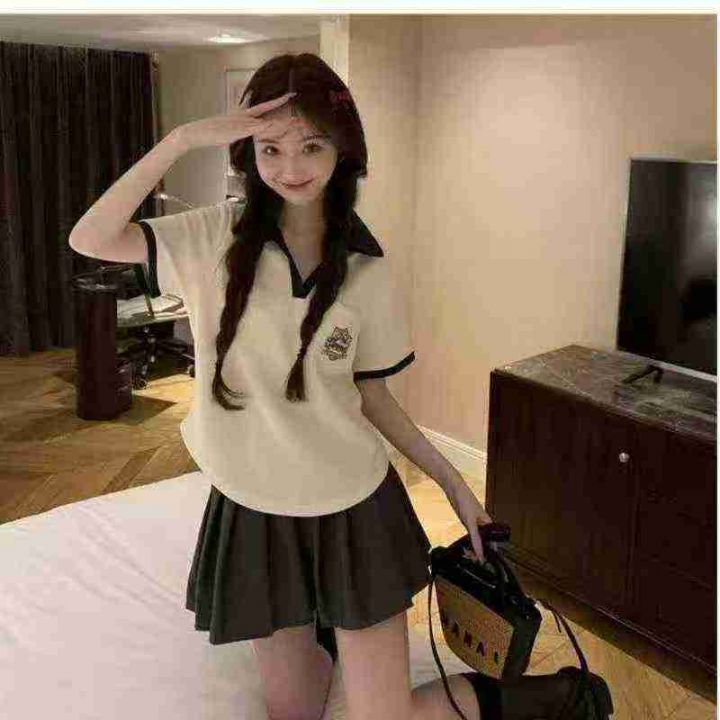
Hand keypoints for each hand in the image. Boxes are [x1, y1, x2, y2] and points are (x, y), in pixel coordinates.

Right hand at [176, 91, 298, 151]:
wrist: (196, 133)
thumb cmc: (212, 131)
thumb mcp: (228, 125)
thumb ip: (237, 118)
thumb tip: (243, 112)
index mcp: (241, 115)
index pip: (261, 106)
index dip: (275, 101)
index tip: (287, 95)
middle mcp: (242, 115)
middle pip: (264, 107)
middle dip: (279, 101)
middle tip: (293, 94)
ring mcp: (239, 122)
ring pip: (261, 117)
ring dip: (274, 113)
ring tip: (288, 109)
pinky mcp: (236, 130)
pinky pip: (252, 128)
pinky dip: (262, 126)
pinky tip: (271, 124)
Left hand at [443, 476, 496, 564]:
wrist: (454, 490)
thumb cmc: (465, 500)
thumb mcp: (470, 522)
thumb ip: (475, 538)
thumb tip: (480, 553)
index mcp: (488, 524)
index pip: (493, 543)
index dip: (490, 554)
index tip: (483, 563)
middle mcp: (483, 524)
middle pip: (484, 543)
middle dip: (479, 552)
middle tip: (472, 559)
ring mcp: (475, 524)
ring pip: (477, 540)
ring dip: (473, 548)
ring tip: (467, 554)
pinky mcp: (467, 522)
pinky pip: (470, 536)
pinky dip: (468, 542)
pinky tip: (464, 546)